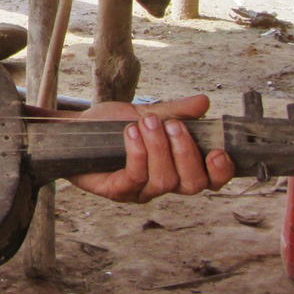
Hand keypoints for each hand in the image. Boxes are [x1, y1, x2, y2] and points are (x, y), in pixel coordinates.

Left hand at [66, 95, 234, 202]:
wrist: (73, 129)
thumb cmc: (109, 125)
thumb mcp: (146, 113)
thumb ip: (176, 111)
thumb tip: (204, 102)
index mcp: (176, 168)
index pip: (209, 180)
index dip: (220, 171)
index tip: (218, 150)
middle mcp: (161, 184)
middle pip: (191, 184)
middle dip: (185, 152)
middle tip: (170, 125)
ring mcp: (138, 191)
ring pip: (164, 181)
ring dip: (159, 148)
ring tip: (146, 123)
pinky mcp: (116, 191)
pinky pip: (135, 178)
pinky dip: (137, 153)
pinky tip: (131, 133)